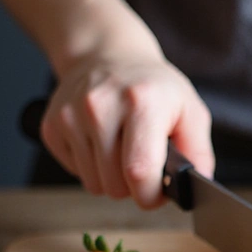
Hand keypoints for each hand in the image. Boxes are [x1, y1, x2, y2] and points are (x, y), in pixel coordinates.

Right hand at [40, 53, 213, 208]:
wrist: (108, 56)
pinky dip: (90, 167)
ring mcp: (71, 115)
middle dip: (133, 187)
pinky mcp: (52, 124)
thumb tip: (195, 189)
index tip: (157, 191)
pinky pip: (74, 172)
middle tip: (142, 163)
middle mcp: (101, 106)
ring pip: (94, 184)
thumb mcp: (190, 111)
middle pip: (115, 185)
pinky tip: (100, 142)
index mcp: (141, 102)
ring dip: (111, 178)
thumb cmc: (153, 89)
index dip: (151, 195)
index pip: (139, 172)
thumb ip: (198, 153)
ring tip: (122, 150)